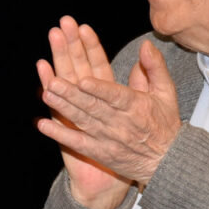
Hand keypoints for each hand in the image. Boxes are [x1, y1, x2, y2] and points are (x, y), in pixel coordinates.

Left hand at [38, 34, 180, 201]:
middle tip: (53, 81)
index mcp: (136, 106)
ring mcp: (106, 138)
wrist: (166, 163)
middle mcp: (119, 123)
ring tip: (46, 93)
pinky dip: (59, 134)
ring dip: (62, 107)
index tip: (83, 80)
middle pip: (92, 106)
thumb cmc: (165, 124)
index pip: (115, 96)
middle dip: (71, 93)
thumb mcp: (166, 93)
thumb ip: (155, 67)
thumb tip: (145, 45)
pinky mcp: (97, 151)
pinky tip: (42, 125)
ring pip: (81, 120)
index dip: (99, 89)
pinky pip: (76, 142)